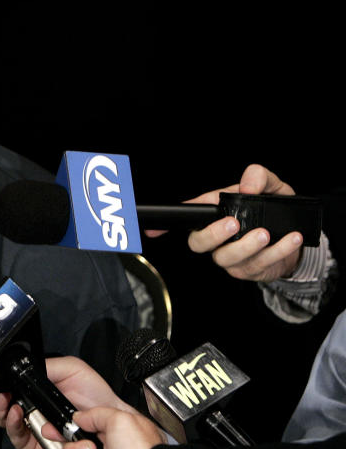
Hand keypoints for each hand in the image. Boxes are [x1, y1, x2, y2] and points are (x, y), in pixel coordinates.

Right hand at [0, 356, 133, 448]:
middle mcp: (32, 413)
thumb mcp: (70, 369)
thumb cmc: (95, 396)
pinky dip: (19, 430)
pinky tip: (25, 420)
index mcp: (36, 394)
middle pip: (2, 412)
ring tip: (13, 408)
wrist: (111, 421)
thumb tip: (22, 368)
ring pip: (9, 428)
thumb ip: (46, 366)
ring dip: (7, 417)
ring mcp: (35, 432)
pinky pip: (22, 444)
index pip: (8, 392)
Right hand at [148, 164, 302, 281]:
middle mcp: (217, 238)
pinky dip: (277, 251)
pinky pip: (257, 264)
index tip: (151, 230)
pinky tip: (290, 238)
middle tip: (234, 224)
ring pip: (226, 257)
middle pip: (198, 243)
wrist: (297, 238)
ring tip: (267, 233)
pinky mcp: (249, 270)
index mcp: (215, 214)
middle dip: (213, 235)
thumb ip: (260, 177)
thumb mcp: (273, 187)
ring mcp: (231, 257)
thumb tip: (248, 184)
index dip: (163, 225)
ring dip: (247, 246)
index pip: (187, 216)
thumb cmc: (276, 211)